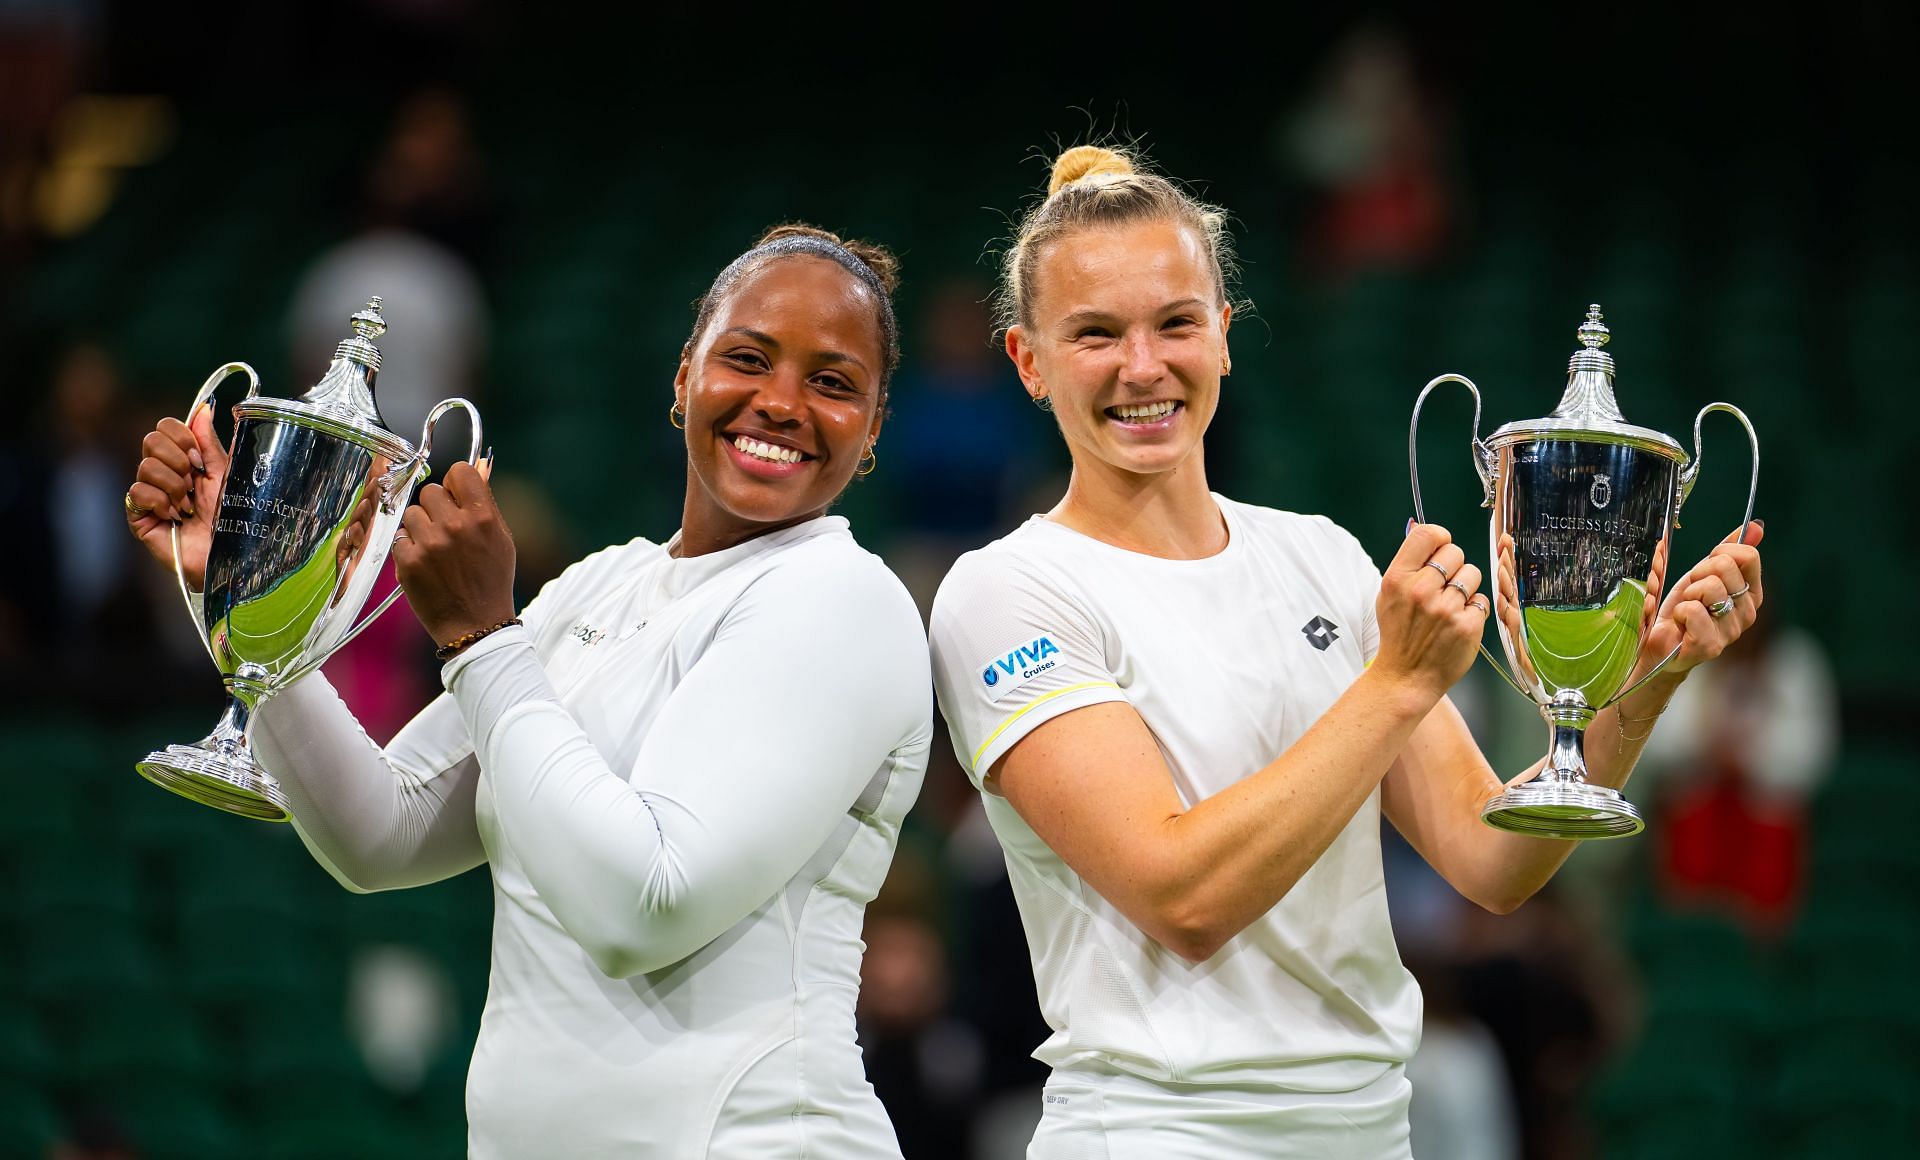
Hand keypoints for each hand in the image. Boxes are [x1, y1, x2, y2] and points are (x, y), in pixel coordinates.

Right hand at [126, 406, 226, 589]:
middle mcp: (164, 472)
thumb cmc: (234, 518)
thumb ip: (211, 443)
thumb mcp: (226, 475)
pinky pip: (137, 492)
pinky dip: (161, 503)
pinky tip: (175, 518)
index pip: (166, 427)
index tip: (200, 459)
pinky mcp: (138, 515)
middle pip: (151, 439)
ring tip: (189, 507)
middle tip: (194, 484)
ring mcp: (149, 493)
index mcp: (186, 459)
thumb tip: (202, 409)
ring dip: (174, 487)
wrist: (230, 553)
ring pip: (146, 466)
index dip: (182, 437)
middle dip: (178, 460)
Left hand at [392, 460, 516, 649]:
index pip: (460, 471)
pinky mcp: (408, 561)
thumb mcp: (502, 540)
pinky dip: (409, 549)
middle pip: (430, 491)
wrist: (476, 625)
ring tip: (434, 549)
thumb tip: (477, 471)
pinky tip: (425, 564)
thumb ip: (486, 505)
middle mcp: (455, 526)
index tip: (455, 495)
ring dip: (420, 528)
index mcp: (483, 518)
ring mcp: (429, 544)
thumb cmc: (491, 582)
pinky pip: (400, 537)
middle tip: (445, 529)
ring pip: (411, 513)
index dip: (456, 482)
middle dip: (436, 507)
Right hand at [1371, 522, 1490, 701]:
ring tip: (1450, 606)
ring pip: (1472, 574)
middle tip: (1443, 586)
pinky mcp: (1467, 625)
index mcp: (1397, 579)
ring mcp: (1445, 609)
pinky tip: (1458, 622)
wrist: (1405, 677)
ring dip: (1465, 588)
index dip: (1439, 537)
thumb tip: (1427, 533)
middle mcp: (1420, 590)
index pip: (1427, 534)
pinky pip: (1482, 600)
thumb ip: (1408, 565)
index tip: (1440, 548)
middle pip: (1454, 552)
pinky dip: (1473, 610)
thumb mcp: (1389, 595)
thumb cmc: (1399, 634)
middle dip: (1453, 566)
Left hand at [1637, 521, 1764, 678]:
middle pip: (1725, 567)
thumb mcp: (1704, 575)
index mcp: (1751, 593)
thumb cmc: (1683, 609)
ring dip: (1688, 594)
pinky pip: (1693, 610)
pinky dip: (1679, 612)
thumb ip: (1728, 551)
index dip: (1720, 553)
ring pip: (1709, 587)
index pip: (1748, 556)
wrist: (1660, 644)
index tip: (1705, 566)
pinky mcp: (1711, 646)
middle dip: (1698, 573)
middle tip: (1691, 592)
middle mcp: (1748, 612)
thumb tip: (1757, 526)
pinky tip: (1680, 624)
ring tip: (1686, 609)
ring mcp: (1731, 631)